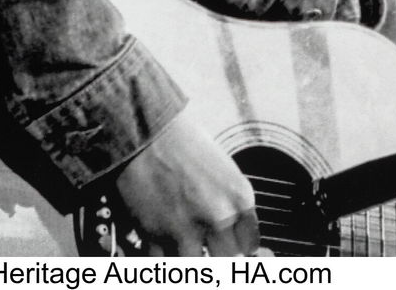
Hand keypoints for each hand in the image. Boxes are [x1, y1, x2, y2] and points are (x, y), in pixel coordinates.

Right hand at [111, 106, 259, 255]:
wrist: (144, 129)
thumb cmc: (181, 140)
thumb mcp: (222, 168)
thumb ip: (230, 201)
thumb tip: (231, 229)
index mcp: (239, 197)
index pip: (251, 243)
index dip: (239, 245)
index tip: (231, 245)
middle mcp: (218, 216)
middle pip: (229, 259)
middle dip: (218, 254)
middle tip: (207, 247)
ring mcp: (187, 229)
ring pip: (197, 266)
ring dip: (190, 257)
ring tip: (183, 245)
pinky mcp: (156, 234)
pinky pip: (164, 262)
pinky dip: (162, 257)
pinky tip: (162, 245)